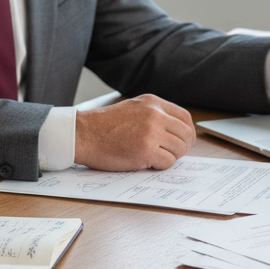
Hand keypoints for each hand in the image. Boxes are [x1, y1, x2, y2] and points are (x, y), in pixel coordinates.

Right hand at [74, 94, 194, 170]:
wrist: (82, 134)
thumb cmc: (102, 125)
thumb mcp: (132, 108)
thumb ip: (153, 114)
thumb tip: (175, 130)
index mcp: (152, 103)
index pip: (184, 117)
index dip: (187, 132)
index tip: (183, 141)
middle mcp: (155, 115)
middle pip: (186, 134)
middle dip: (182, 147)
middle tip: (171, 153)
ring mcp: (151, 133)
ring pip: (179, 149)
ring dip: (170, 157)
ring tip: (154, 157)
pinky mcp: (146, 151)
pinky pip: (168, 162)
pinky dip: (160, 165)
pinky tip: (146, 162)